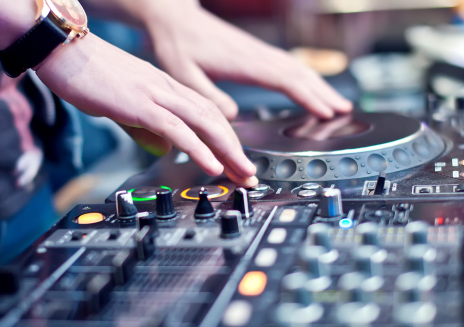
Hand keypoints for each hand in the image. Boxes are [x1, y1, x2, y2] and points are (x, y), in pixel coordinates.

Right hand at [35, 34, 257, 186]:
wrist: (63, 49)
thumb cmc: (88, 75)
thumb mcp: (125, 105)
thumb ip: (147, 128)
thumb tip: (166, 148)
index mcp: (165, 87)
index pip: (205, 113)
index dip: (224, 137)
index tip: (234, 159)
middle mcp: (167, 88)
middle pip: (213, 119)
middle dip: (235, 149)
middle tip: (249, 174)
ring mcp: (156, 94)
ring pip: (203, 123)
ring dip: (227, 151)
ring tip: (243, 173)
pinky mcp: (141, 104)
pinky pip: (177, 129)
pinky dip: (199, 148)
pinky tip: (213, 165)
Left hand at [138, 1, 352, 119]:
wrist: (174, 17)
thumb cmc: (177, 44)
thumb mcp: (184, 75)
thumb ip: (209, 96)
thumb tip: (233, 116)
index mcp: (243, 62)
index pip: (285, 80)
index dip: (308, 97)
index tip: (327, 112)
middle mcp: (256, 54)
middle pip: (299, 73)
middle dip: (323, 93)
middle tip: (345, 111)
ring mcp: (257, 51)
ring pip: (296, 67)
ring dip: (319, 84)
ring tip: (337, 102)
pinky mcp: (253, 51)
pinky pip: (285, 65)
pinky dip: (303, 77)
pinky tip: (308, 85)